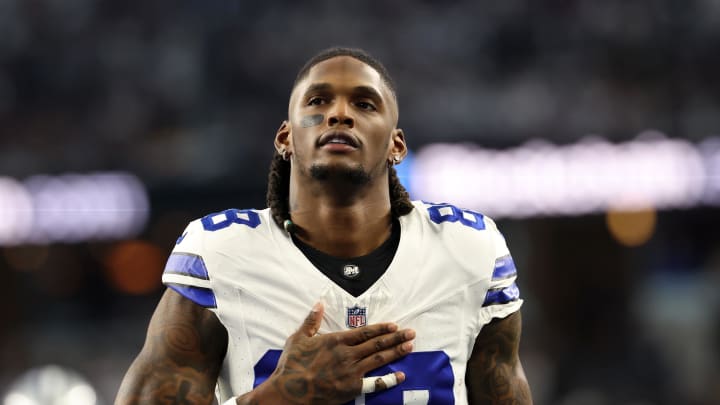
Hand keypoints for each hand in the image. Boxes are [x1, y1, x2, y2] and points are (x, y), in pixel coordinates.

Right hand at [265, 302, 414, 404]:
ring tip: (409, 347)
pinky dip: (389, 380)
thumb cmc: (292, 365)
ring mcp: (351, 372)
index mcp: (336, 340)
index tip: (394, 326)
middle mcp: (347, 354)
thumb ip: (311, 320)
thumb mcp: (298, 338)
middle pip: (376, 344)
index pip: (365, 332)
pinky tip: (400, 375)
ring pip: (378, 359)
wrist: (289, 391)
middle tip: (411, 333)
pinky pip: (375, 383)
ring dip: (395, 353)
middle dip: (396, 338)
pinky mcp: (351, 389)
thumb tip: (318, 303)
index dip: (382, 328)